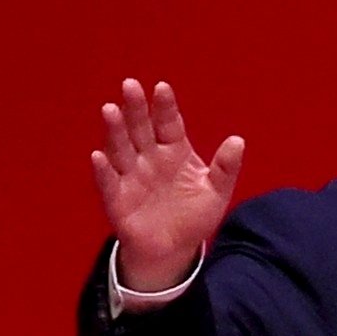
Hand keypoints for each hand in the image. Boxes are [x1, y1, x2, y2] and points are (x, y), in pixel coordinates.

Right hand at [91, 78, 244, 290]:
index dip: (165, 106)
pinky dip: (103, 171)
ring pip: (121, 148)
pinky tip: (98, 156)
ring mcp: (131, 176)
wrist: (175, 250)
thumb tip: (238, 140)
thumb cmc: (193, 217)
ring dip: (115, 131)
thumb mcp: (216, 193)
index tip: (162, 87)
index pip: (168, 123)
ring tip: (110, 110)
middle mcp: (148, 157)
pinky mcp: (117, 199)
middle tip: (130, 85)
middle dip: (135, 108)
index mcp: (173, 150)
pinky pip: (109, 182)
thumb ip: (226, 168)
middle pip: (140, 128)